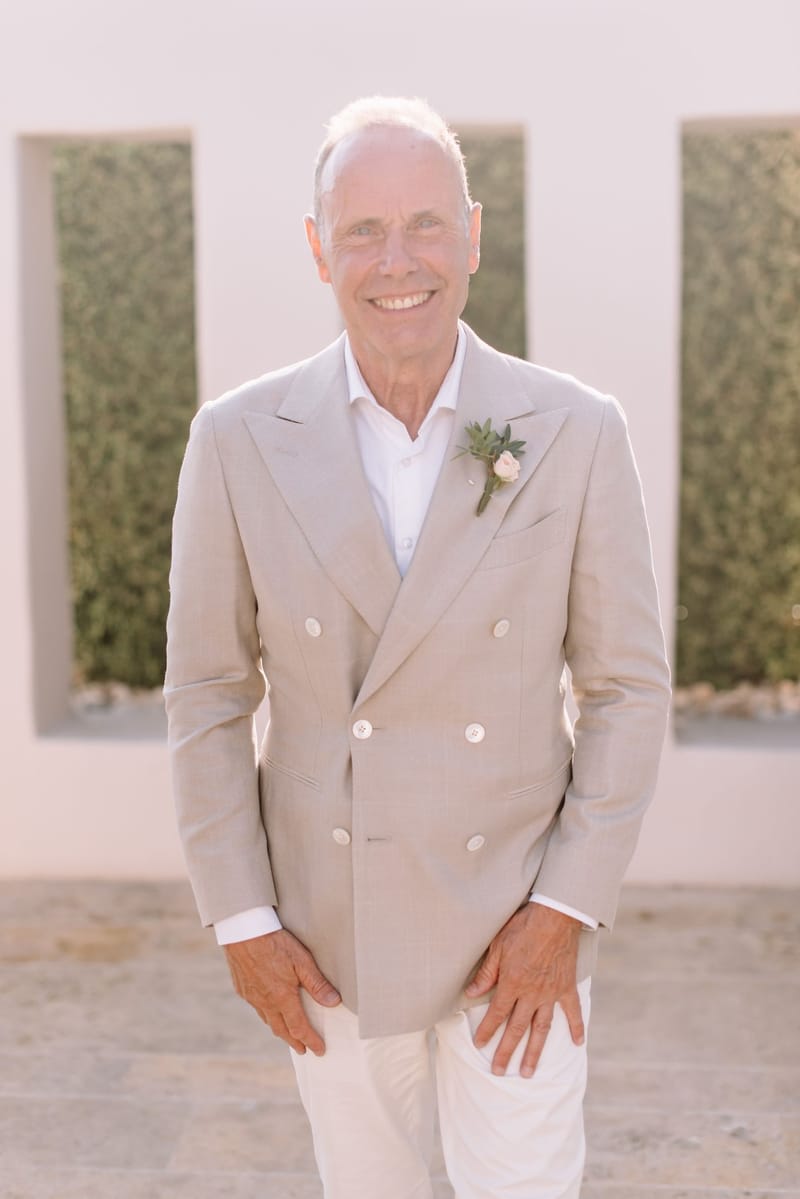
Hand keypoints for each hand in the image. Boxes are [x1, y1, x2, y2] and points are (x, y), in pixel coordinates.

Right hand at [224, 929, 340, 1054]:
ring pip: (267, 1020)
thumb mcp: (302, 961)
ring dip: (280, 1029)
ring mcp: (251, 996)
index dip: (311, 1040)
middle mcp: (266, 1002)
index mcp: (282, 998)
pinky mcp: (242, 988)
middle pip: (282, 1029)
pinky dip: (266, 1015)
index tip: (320, 1051)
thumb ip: (317, 983)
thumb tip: (334, 1003)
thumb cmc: (274, 943)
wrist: (242, 932)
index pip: (299, 1027)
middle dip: (294, 1041)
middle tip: (303, 1050)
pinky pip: (256, 1008)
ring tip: (288, 1033)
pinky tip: (269, 1010)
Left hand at [464, 903, 583, 1077]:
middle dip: (506, 1051)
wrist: (554, 915)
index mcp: (512, 983)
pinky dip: (576, 1028)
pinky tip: (577, 1044)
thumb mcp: (498, 946)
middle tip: (498, 1072)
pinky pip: (572, 1012)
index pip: (497, 1014)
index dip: (487, 1031)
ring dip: (534, 1051)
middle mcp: (532, 993)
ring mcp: (551, 993)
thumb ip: (487, 973)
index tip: (480, 1046)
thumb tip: (471, 993)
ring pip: (541, 1028)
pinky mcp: (567, 987)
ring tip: (529, 1072)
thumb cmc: (523, 927)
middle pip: (517, 1028)